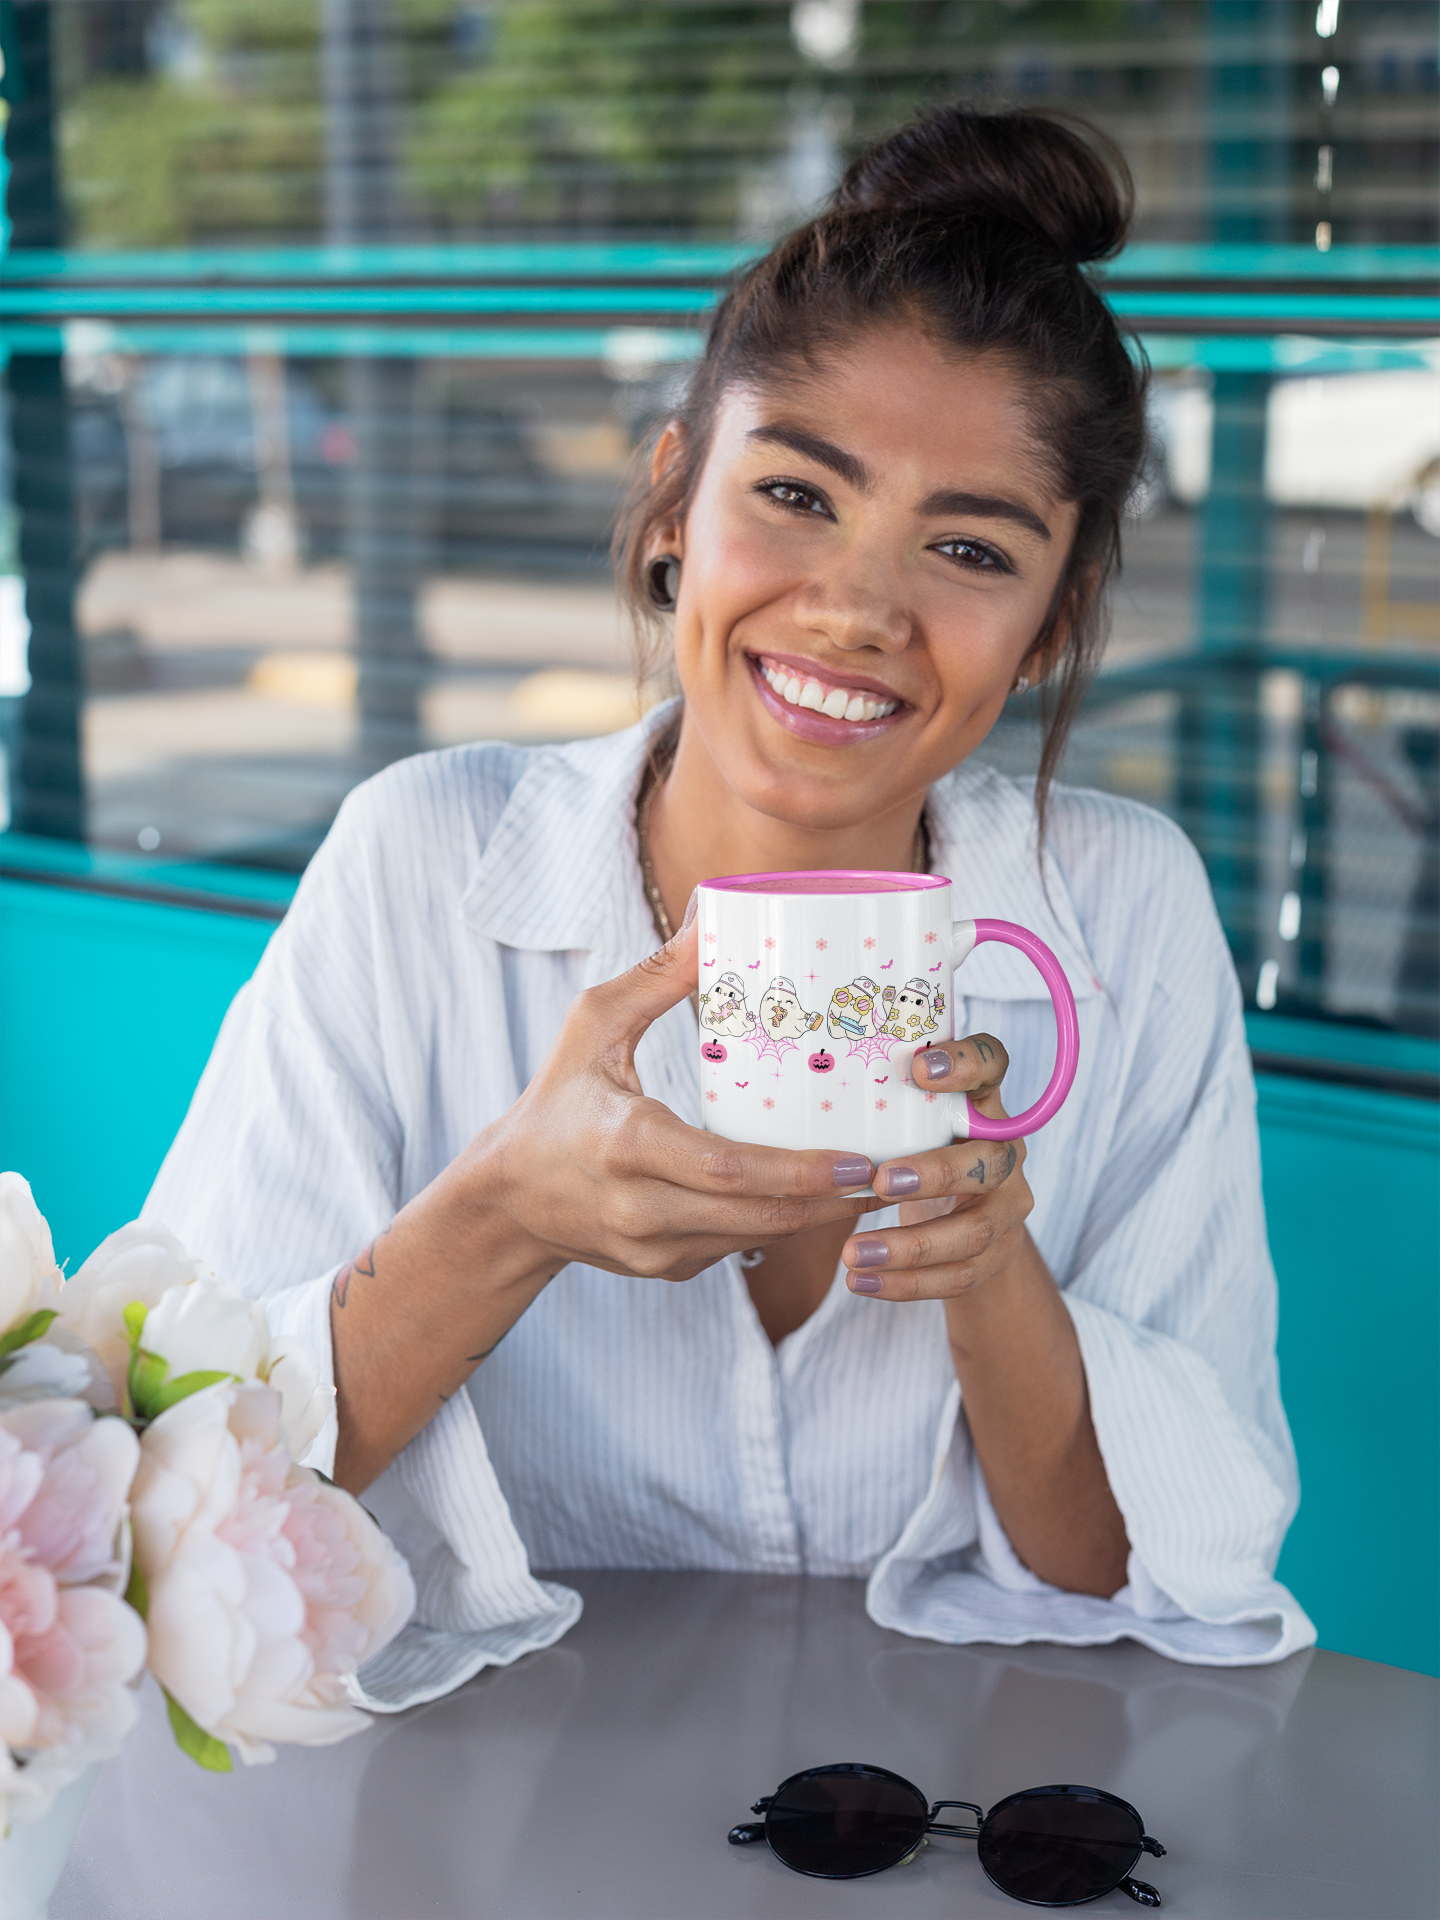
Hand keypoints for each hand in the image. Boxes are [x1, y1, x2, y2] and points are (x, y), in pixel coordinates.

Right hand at [332, 917, 878, 1491]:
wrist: (508, 1199)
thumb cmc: (555, 1099)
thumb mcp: (592, 1026)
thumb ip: (658, 978)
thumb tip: (717, 916)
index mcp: (627, 1145)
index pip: (729, 1171)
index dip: (800, 1172)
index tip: (859, 1160)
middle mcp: (641, 1209)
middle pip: (760, 1217)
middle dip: (834, 1198)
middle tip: (896, 1170)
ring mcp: (655, 1249)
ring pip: (758, 1239)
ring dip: (818, 1215)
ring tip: (876, 1181)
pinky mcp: (665, 1270)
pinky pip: (738, 1247)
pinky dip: (780, 1223)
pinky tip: (818, 1195)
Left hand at [839, 1034, 1032, 1298]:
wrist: (964, 1217)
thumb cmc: (916, 1149)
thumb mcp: (906, 1120)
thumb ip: (881, 1105)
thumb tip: (797, 1091)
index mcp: (982, 1101)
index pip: (992, 1062)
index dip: (966, 1063)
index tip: (919, 1069)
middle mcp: (1006, 1149)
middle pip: (988, 1162)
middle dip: (935, 1174)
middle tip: (880, 1181)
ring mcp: (1009, 1204)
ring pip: (974, 1231)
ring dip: (911, 1247)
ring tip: (852, 1254)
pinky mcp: (1000, 1253)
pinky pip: (959, 1276)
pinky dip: (907, 1284)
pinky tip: (863, 1284)